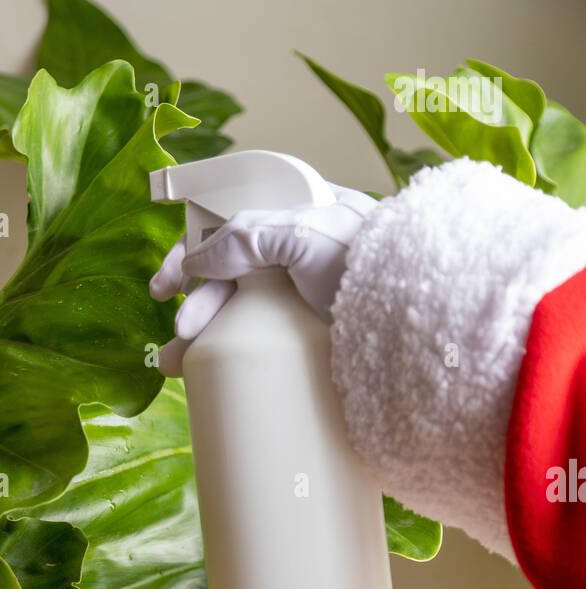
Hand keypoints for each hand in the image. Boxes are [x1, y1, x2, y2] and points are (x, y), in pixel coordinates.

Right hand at [149, 185, 375, 375]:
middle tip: (178, 335)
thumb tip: (195, 261)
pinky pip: (262, 343)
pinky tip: (208, 373)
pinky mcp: (311, 336)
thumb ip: (248, 237)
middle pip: (230, 277)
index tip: (169, 283)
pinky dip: (231, 356)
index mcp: (297, 215)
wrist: (419, 316)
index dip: (192, 251)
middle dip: (197, 305)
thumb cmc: (370, 262)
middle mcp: (297, 255)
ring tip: (177, 366)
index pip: (229, 226)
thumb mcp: (306, 235)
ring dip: (203, 338)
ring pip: (241, 314)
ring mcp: (304, 298)